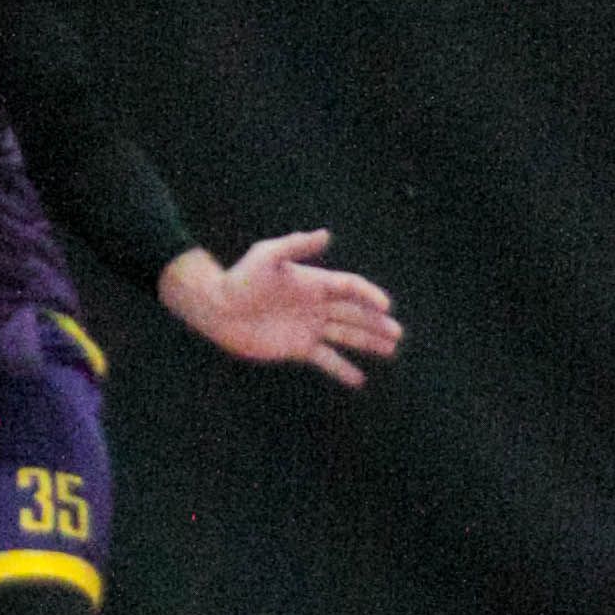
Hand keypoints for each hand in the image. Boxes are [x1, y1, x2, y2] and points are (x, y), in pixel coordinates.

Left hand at [160, 233, 402, 386]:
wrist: (216, 308)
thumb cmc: (240, 278)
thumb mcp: (267, 256)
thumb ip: (296, 245)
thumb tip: (326, 234)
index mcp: (313, 282)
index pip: (349, 287)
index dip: (368, 295)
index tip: (385, 306)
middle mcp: (316, 304)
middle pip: (354, 313)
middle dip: (376, 323)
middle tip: (397, 333)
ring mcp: (309, 327)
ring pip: (346, 335)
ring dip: (368, 342)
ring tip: (391, 350)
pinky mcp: (298, 348)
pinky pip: (326, 359)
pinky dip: (342, 369)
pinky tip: (359, 379)